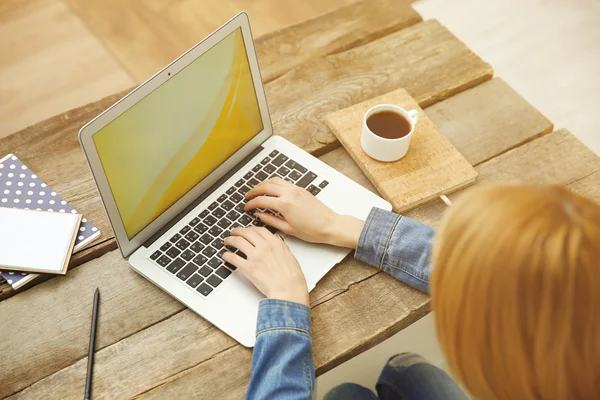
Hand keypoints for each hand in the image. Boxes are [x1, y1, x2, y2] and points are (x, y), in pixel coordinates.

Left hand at [223, 226, 308, 305]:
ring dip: (230, 240)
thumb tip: (277, 239)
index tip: (247, 230)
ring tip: (227, 241)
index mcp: (275, 243)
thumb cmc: (292, 278)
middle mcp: (264, 247)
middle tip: (233, 233)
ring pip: (238, 242)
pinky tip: (225, 256)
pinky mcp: (248, 268)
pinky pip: (234, 258)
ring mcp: (255, 257)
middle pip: (246, 233)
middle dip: (237, 231)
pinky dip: (227, 255)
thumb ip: (282, 246)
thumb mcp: (290, 257)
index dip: (250, 229)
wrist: (289, 290)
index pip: (259, 230)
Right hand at [244, 178, 364, 247]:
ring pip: (273, 180)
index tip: (246, 207)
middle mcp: (289, 193)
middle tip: (247, 197)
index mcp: (284, 205)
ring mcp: (295, 189)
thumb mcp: (288, 229)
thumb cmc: (312, 230)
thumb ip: (271, 220)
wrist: (330, 225)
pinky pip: (283, 181)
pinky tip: (270, 188)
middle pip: (265, 186)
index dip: (251, 204)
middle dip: (253, 191)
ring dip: (262, 184)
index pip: (261, 200)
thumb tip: (260, 215)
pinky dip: (273, 182)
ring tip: (256, 191)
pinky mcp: (300, 189)